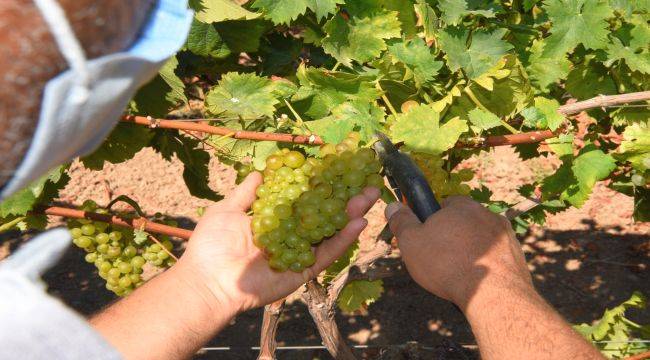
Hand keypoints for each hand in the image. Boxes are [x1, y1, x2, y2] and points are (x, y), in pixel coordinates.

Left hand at [178, 172, 379, 314]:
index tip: (339, 168)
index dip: (322, 185)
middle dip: (345, 197)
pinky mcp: (304, 270)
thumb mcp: (228, 209)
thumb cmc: (212, 245)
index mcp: (276, 219)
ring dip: (352, 214)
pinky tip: (358, 222)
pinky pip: (327, 254)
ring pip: (331, 231)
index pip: (304, 198)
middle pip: (324, 213)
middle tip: (367, 180)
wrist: (209, 280)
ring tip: (371, 196)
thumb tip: (262, 171)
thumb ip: (248, 191)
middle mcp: (291, 234)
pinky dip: (343, 239)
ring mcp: (300, 252)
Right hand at [385, 196, 531, 309]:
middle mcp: (486, 213)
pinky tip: (477, 279)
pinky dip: (487, 263)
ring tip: (459, 272)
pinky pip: (496, 254)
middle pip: (464, 221)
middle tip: (441, 258)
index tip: (428, 238)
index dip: (434, 220)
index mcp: (461, 205)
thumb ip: (402, 222)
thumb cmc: (446, 264)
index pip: (445, 204)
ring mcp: (505, 233)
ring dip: (472, 249)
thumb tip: (392, 205)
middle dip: (454, 235)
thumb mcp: (412, 243)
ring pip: (481, 238)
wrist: (492, 293)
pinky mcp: (517, 253)